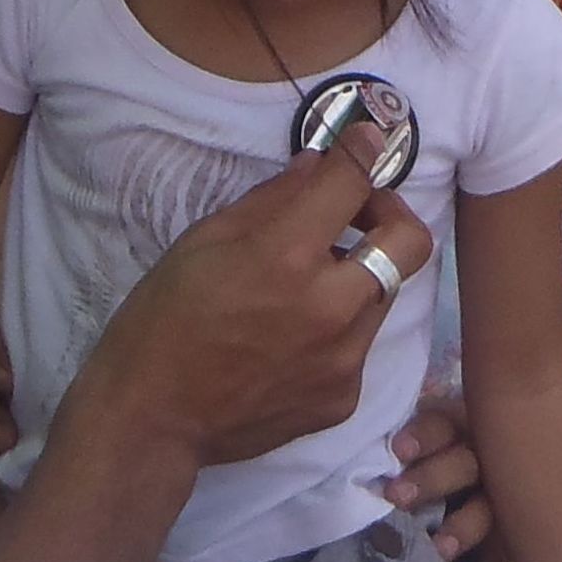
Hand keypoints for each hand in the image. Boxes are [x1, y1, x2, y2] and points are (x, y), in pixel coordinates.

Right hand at [70, 124, 432, 471]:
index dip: (362, 152)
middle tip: (356, 217)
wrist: (152, 420)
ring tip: (304, 289)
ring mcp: (344, 358)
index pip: (351, 182)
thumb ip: (268, 203)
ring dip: (354, 277)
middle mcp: (330, 305)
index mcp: (285, 256)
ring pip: (384, 295)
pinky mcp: (343, 397)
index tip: (366, 141)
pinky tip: (287, 343)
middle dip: (390, 215)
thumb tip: (316, 169)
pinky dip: (333, 331)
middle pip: (409, 242)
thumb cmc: (160, 321)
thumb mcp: (201, 243)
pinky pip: (357, 346)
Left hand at [387, 400, 493, 559]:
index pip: (440, 425)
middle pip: (464, 464)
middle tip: (397, 499)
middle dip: (432, 480)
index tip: (397, 451)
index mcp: (455, 428)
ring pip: (486, 510)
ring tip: (440, 549)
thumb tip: (352, 456)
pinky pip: (498, 558)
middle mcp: (482, 460)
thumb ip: (397, 448)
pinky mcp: (505, 536)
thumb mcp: (416, 441)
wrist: (479, 480)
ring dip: (462, 529)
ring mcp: (498, 499)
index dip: (421, 436)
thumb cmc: (425, 457)